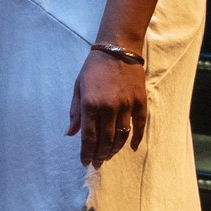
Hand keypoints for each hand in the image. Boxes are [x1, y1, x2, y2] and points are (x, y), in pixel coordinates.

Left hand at [66, 50, 149, 167]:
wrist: (117, 48)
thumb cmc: (93, 68)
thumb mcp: (78, 88)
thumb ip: (75, 112)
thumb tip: (70, 134)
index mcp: (90, 104)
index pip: (88, 137)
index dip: (86, 153)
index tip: (85, 162)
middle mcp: (109, 107)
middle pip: (106, 141)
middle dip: (100, 155)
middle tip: (97, 162)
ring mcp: (126, 105)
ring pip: (121, 136)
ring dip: (114, 150)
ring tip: (108, 155)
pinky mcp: (140, 102)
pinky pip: (139, 126)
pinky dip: (135, 139)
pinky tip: (130, 148)